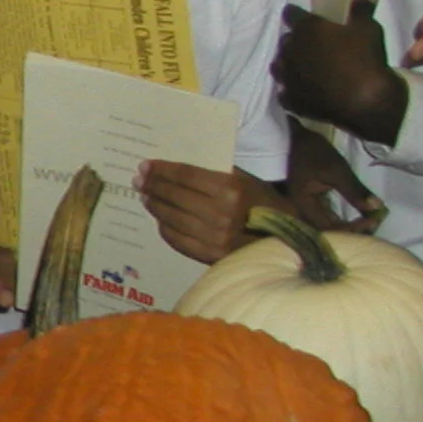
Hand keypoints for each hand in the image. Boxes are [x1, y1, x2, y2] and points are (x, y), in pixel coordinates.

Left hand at [137, 162, 285, 262]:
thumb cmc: (263, 203)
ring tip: (146, 197)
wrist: (282, 239)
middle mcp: (220, 214)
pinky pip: (177, 240)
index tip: (146, 165)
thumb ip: (215, 174)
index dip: (163, 170)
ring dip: (155, 206)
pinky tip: (160, 219)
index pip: (186, 176)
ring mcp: (214, 238)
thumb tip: (176, 169)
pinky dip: (165, 228)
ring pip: (172, 218)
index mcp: (231, 190)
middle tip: (140, 180)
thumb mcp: (245, 180)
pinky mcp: (209, 256)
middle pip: (175, 196)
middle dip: (153, 186)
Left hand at [274, 0, 407, 143]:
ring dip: (286, 64)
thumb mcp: (368, 29)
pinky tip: (298, 91)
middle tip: (307, 44)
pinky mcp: (290, 99)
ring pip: (279, 66)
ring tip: (299, 66)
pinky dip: (289, 90)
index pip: (291, 14)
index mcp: (306, 29)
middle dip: (293, 41)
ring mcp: (287, 77)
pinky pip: (284, 92)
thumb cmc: (365, 59)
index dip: (295, 14)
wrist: (364, 100)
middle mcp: (291, 51)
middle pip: (285, 41)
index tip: (297, 14)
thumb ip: (362, 9)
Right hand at [283, 117, 383, 232]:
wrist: (292, 137)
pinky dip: (342, 216)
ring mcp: (305, 205)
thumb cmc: (312, 152)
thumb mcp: (337, 170)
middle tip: (374, 224)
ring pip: (328, 223)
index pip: (331, 228)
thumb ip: (355, 191)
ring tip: (368, 220)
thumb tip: (378, 208)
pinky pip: (326, 214)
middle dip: (352, 230)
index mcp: (303, 205)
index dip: (353, 228)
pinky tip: (355, 214)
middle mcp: (302, 210)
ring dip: (348, 224)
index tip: (373, 220)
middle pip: (328, 230)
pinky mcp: (310, 199)